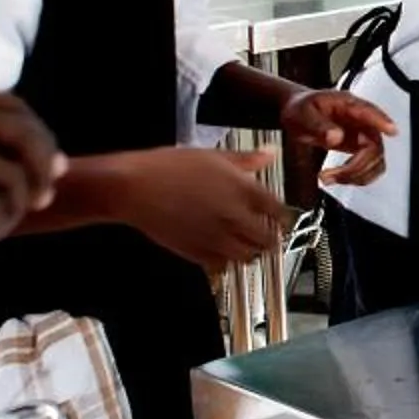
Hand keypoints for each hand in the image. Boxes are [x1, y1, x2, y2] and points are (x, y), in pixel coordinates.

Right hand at [123, 147, 287, 274]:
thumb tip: (270, 153)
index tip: (282, 218)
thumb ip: (246, 159)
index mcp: (243, 189)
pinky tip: (221, 250)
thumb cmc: (169, 167)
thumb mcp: (213, 155)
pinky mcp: (197, 253)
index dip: (283, 217)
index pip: (278, 211)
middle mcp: (235, 217)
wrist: (135, 187)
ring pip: (248, 257)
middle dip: (270, 239)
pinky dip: (226, 261)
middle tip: (267, 235)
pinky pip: (222, 265)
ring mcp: (217, 238)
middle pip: (268, 239)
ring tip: (246, 245)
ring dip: (251, 252)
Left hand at [283, 88, 396, 187]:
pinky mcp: (359, 149)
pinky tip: (337, 178)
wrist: (297, 114)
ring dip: (356, 176)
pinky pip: (369, 168)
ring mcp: (362, 136)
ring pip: (375, 161)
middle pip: (375, 147)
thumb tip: (336, 137)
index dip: (383, 122)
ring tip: (329, 179)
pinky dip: (356, 178)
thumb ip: (318, 125)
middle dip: (356, 167)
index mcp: (348, 106)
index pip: (370, 112)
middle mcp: (361, 121)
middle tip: (330, 175)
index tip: (392, 131)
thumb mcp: (303, 114)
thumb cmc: (301, 108)